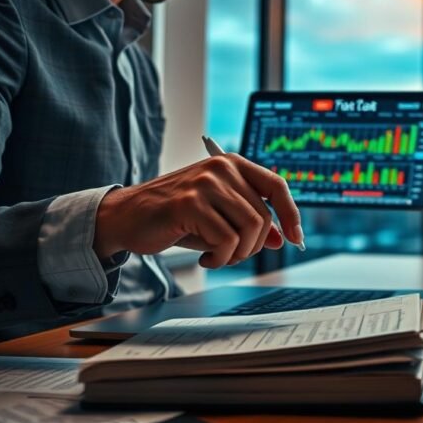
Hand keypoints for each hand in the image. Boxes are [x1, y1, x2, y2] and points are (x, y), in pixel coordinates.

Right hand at [93, 154, 302, 267]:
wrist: (126, 217)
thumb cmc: (175, 217)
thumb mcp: (219, 217)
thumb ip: (250, 223)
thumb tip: (282, 238)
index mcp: (232, 164)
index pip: (277, 185)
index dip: (291, 214)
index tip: (295, 238)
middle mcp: (221, 168)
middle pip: (263, 216)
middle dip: (253, 246)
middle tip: (231, 255)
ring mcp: (205, 183)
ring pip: (250, 228)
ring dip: (237, 253)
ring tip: (217, 256)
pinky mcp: (190, 203)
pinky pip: (227, 240)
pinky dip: (220, 258)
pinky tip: (204, 258)